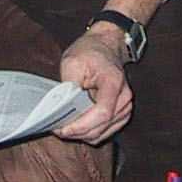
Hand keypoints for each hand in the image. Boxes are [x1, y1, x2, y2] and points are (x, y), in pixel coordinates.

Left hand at [55, 27, 133, 144]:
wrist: (105, 46)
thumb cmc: (90, 52)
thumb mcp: (72, 62)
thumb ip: (68, 86)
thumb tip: (60, 107)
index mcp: (113, 81)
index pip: (102, 113)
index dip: (81, 125)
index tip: (63, 128)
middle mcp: (123, 97)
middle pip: (101, 128)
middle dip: (77, 132)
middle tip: (57, 128)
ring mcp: (125, 107)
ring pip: (101, 134)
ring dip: (81, 134)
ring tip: (65, 126)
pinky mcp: (121, 114)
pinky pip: (104, 132)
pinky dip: (89, 133)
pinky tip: (76, 126)